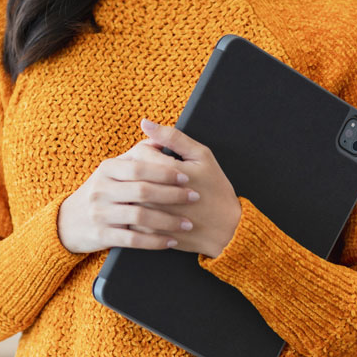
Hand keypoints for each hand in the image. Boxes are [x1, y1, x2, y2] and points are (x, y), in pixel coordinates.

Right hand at [57, 135, 198, 253]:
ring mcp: (100, 213)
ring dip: (168, 221)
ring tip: (188, 223)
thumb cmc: (101, 191)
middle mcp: (101, 189)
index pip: (139, 167)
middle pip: (142, 191)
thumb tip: (160, 136)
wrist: (68, 221)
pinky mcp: (102, 235)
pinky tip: (171, 240)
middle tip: (194, 197)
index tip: (187, 176)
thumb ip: (137, 154)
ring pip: (140, 216)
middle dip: (172, 194)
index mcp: (107, 169)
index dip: (165, 171)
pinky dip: (155, 241)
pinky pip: (134, 239)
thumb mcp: (111, 169)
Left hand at [132, 118, 241, 258]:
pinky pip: (131, 216)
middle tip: (156, 174)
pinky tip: (152, 206)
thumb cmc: (215, 188)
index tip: (161, 157)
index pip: (140, 152)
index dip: (150, 151)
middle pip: (131, 174)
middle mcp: (158, 195)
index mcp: (170, 172)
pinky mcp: (151, 234)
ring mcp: (153, 217)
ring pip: (128, 195)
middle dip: (140, 171)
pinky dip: (137, 209)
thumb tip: (145, 122)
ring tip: (153, 189)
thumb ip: (172, 137)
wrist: (227, 229)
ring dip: (136, 189)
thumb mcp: (202, 156)